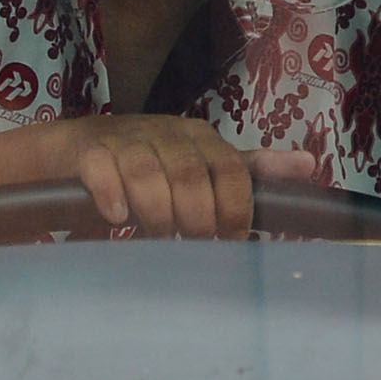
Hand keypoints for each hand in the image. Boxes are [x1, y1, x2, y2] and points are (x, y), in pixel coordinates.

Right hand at [38, 116, 321, 237]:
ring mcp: (126, 138)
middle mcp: (167, 133)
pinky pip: (102, 168)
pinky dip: (111, 193)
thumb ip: (249, 171)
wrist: (70, 153)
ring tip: (160, 240)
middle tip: (194, 247)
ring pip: (147, 171)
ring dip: (157, 212)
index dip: (235, 208)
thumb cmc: (147, 166)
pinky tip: (118, 217)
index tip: (231, 243)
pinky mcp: (88, 150)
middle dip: (197, 216)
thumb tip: (310, 164)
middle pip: (191, 174)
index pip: (231, 169)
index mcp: (201, 138)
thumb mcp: (200, 166)